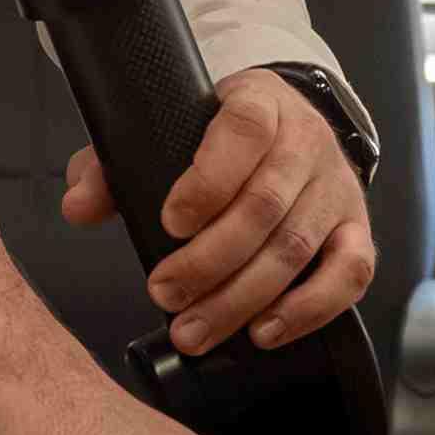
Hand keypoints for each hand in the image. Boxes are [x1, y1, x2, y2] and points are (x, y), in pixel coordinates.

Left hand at [64, 68, 377, 359]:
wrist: (289, 127)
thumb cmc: (217, 139)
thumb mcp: (163, 132)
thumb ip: (113, 166)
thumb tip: (79, 206)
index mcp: (258, 103)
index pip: (242, 132)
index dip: (207, 181)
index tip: (169, 222)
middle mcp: (305, 142)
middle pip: (264, 206)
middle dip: (209, 261)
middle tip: (165, 295)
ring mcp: (335, 188)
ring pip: (296, 247)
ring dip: (243, 298)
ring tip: (196, 329)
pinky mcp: (355, 228)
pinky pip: (349, 273)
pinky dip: (309, 309)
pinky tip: (264, 331)